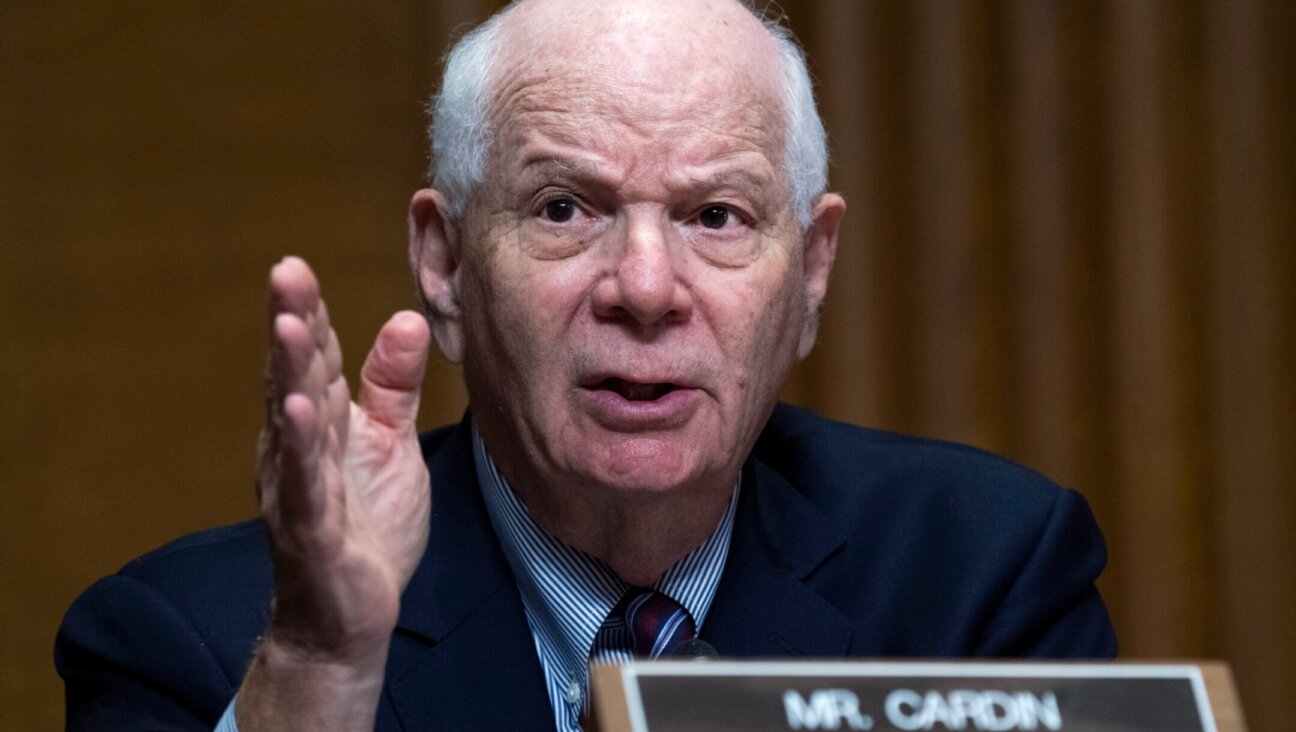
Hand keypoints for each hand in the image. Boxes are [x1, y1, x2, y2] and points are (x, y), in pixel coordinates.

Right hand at [238, 256, 431, 730]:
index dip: (309, 313)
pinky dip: (302, 448)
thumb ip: (391, 385)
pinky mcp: (311, 531)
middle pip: (295, 378)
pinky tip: (300, 412)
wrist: (349, 616)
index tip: (296, 265)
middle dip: (291, 323)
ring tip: (291, 324)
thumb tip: (407, 318)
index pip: (314, 360)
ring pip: (293, 422)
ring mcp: (299, 488)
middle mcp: (299, 449)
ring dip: (290, 373)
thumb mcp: (390, 444)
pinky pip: (304, 485)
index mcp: (321, 424)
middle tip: (285, 270)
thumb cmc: (366, 525)